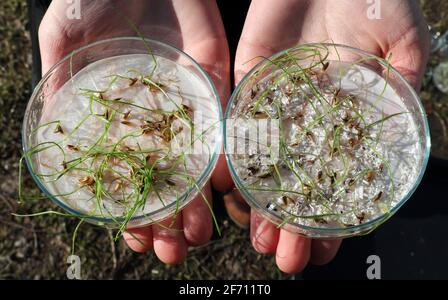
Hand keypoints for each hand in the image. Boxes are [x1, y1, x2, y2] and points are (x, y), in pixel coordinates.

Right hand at [39, 0, 229, 263]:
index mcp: (121, 117)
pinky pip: (223, 120)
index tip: (137, 239)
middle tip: (177, 249)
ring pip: (198, 160)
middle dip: (171, 216)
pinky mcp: (214, 77)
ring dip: (199, 199)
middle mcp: (157, 116)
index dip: (131, 209)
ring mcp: (188, 100)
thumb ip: (61, 85)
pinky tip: (225, 185)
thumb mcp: (64, 37)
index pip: (127, 175)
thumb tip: (53, 132)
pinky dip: (225, 153)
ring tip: (201, 232)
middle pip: (167, 177)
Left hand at [228, 0, 428, 272]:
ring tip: (259, 237)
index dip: (332, 217)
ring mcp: (275, 104)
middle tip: (286, 257)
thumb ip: (400, 86)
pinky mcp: (246, 82)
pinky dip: (229, 156)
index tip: (324, 250)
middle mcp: (307, 120)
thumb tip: (403, 133)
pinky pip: (235, 124)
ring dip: (259, 203)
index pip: (336, 180)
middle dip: (291, 222)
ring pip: (263, 163)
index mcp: (344, 120)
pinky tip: (228, 191)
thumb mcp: (401, 43)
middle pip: (296, 181)